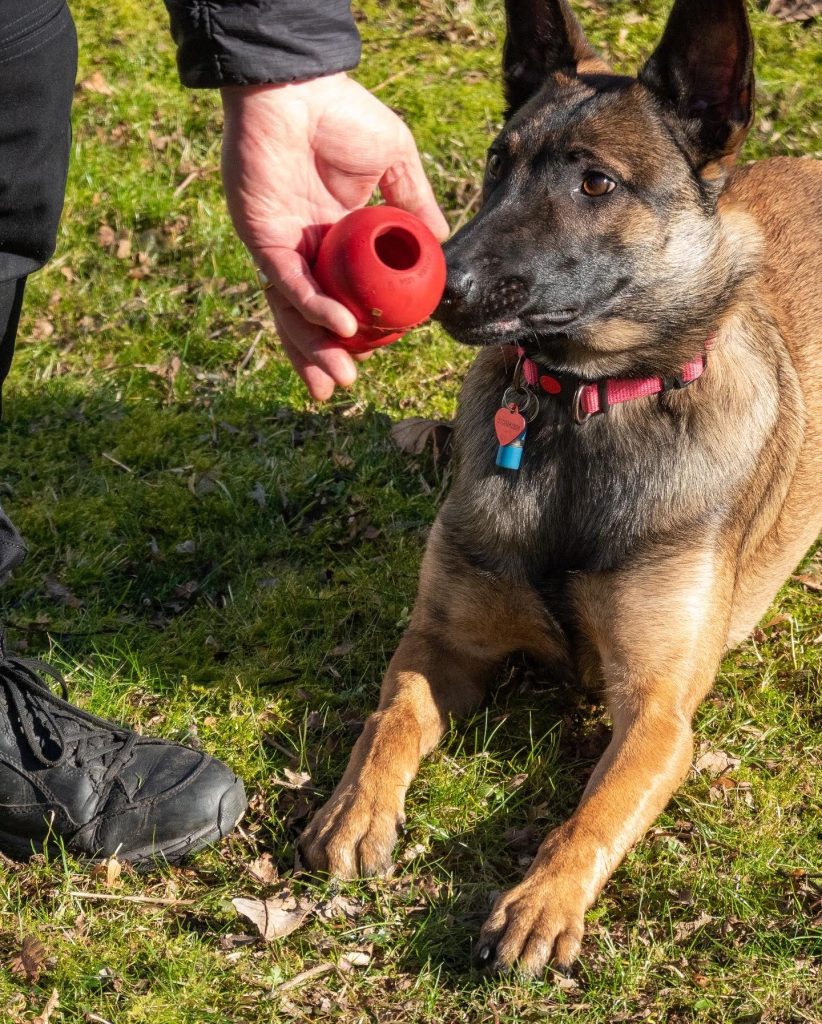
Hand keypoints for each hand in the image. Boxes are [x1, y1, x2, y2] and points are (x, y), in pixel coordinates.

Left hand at [220, 74, 448, 399]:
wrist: (298, 85)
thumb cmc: (343, 114)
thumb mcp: (395, 162)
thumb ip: (415, 204)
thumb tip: (444, 243)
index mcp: (337, 237)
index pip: (344, 294)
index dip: (357, 327)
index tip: (379, 349)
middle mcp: (308, 249)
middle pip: (312, 314)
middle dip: (326, 354)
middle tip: (345, 384)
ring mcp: (283, 246)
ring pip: (294, 309)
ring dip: (315, 346)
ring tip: (339, 377)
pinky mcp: (262, 237)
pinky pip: (287, 282)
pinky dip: (313, 306)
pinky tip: (339, 326)